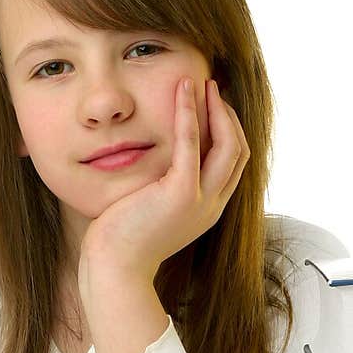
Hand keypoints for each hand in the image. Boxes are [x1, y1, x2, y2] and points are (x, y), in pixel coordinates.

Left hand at [79, 77, 249, 279]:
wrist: (114, 269)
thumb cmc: (122, 243)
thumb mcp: (150, 210)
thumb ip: (161, 187)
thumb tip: (152, 164)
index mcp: (208, 209)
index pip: (233, 163)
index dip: (228, 130)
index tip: (212, 105)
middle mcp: (212, 206)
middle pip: (238, 150)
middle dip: (228, 115)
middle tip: (211, 88)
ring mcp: (201, 201)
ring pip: (227, 145)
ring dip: (217, 109)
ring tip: (202, 83)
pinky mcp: (181, 195)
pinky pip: (192, 144)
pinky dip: (189, 113)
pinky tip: (182, 90)